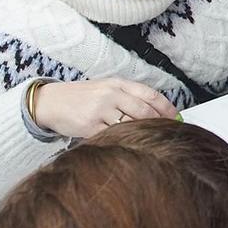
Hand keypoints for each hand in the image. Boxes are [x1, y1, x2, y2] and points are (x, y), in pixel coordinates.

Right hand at [29, 77, 179, 139]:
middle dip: (159, 123)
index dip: (167, 108)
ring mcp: (100, 110)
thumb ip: (128, 97)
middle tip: (168, 133)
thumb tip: (156, 111)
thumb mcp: (105, 88)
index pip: (150, 95)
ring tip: (150, 140)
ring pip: (130, 124)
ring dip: (142, 133)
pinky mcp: (90, 126)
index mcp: (117, 83)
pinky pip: (113, 136)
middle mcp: (110, 95)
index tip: (177, 118)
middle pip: (144, 111)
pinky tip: (129, 144)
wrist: (50, 102)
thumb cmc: (81, 97)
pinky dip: (123, 140)